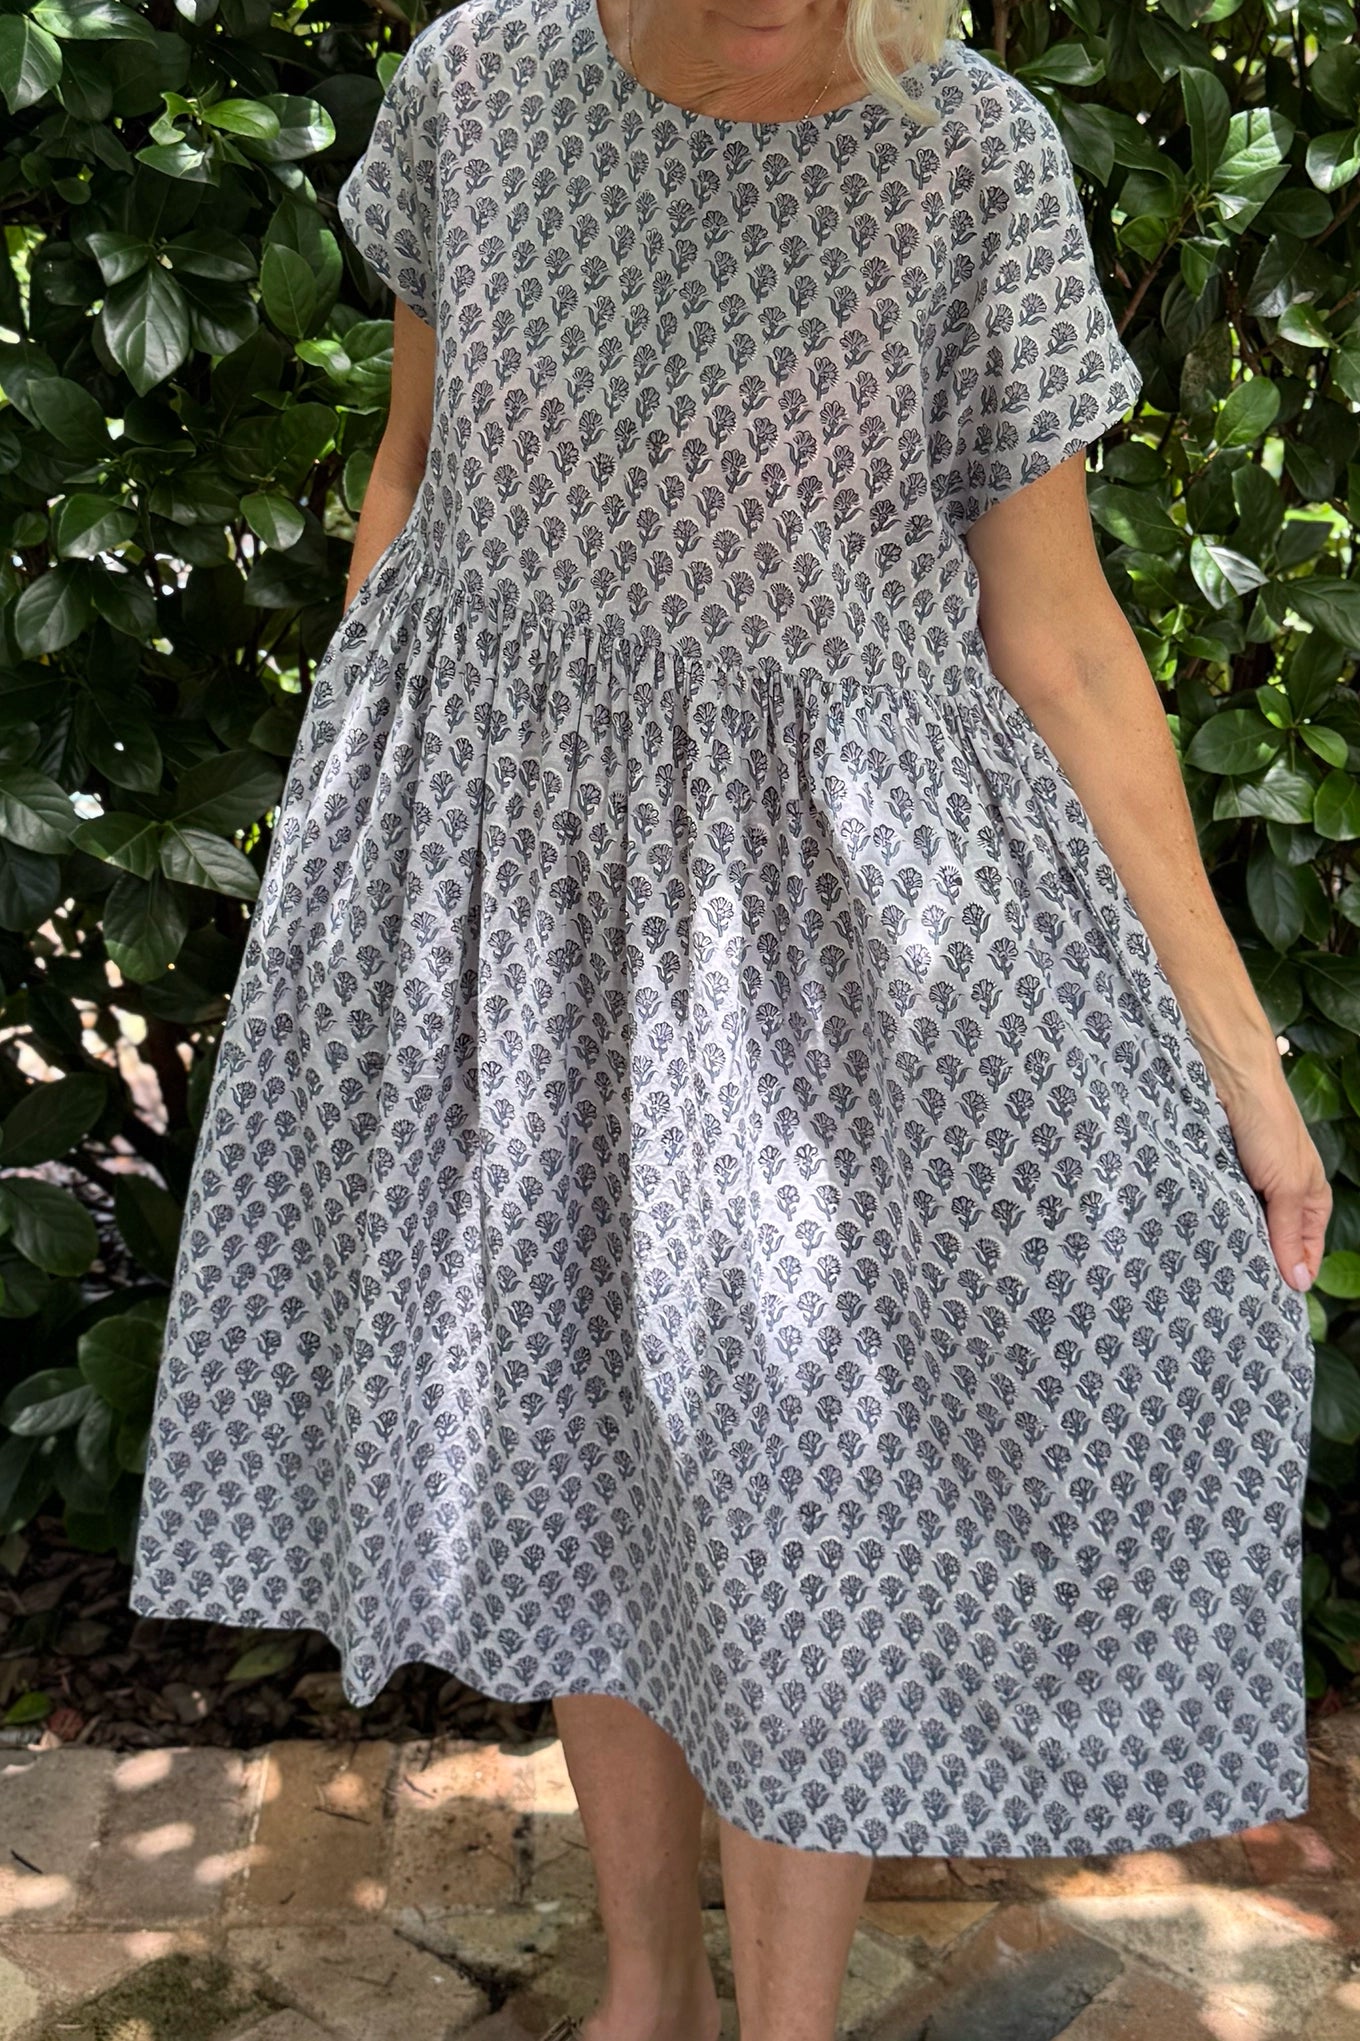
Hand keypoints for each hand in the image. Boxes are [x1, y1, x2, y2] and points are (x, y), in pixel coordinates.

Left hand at [1217, 1068, 1331, 1292]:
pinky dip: (1209, 1221)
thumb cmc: (1270, 1127)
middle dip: (1255, 1264)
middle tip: (1231, 1295)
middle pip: (1271, 1244)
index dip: (1289, 1278)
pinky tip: (1194, 1241)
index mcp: (1309, 1202)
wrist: (1230, 1080)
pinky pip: (1215, 1208)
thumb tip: (1298, 1282)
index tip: (1265, 1306)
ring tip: (1210, 1275)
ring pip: (1240, 1228)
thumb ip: (1289, 1233)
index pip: (1304, 1254)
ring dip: (1228, 1243)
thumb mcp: (1289, 1186)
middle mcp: (1280, 1197)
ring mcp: (1247, 1186)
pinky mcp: (1219, 1176)